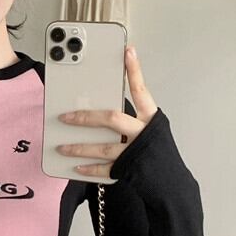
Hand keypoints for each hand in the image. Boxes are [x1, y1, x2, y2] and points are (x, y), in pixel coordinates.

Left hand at [55, 47, 157, 176]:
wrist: (173, 184)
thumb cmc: (157, 152)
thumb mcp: (151, 130)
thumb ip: (130, 120)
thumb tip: (99, 113)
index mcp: (151, 118)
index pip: (141, 90)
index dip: (134, 70)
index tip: (127, 51)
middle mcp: (144, 133)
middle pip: (112, 118)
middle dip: (86, 117)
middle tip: (66, 116)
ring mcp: (136, 152)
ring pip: (103, 147)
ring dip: (79, 148)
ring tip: (62, 147)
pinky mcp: (129, 170)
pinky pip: (105, 170)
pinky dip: (89, 169)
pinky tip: (76, 167)